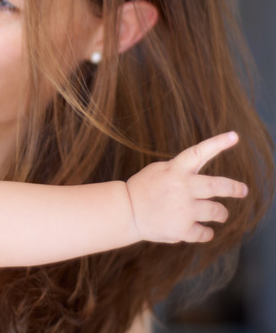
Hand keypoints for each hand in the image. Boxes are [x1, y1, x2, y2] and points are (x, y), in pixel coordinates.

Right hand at [126, 131, 247, 242]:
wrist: (126, 212)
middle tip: (243, 190)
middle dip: (234, 188)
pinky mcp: (182, 230)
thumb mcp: (158, 170)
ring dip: (221, 214)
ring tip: (220, 214)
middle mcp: (182, 188)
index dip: (218, 143)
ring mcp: (183, 210)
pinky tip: (201, 230)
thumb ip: (180, 169)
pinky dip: (205, 232)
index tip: (235, 136)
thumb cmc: (143, 188)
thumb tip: (201, 172)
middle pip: (218, 186)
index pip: (199, 152)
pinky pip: (205, 233)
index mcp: (175, 170)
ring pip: (217, 212)